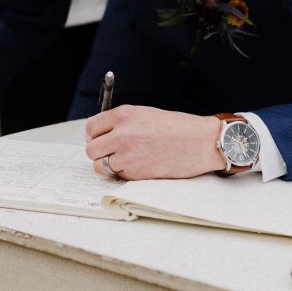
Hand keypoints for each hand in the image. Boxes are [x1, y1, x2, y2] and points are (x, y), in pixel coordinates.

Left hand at [85, 105, 223, 179]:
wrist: (200, 142)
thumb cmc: (177, 128)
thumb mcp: (145, 114)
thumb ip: (122, 123)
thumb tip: (102, 134)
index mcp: (124, 115)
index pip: (91, 127)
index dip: (94, 135)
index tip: (99, 139)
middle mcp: (122, 134)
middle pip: (91, 149)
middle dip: (99, 152)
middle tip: (110, 152)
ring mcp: (128, 155)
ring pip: (100, 166)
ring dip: (108, 165)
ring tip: (125, 160)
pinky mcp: (136, 173)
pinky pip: (117, 175)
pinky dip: (124, 173)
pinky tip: (140, 165)